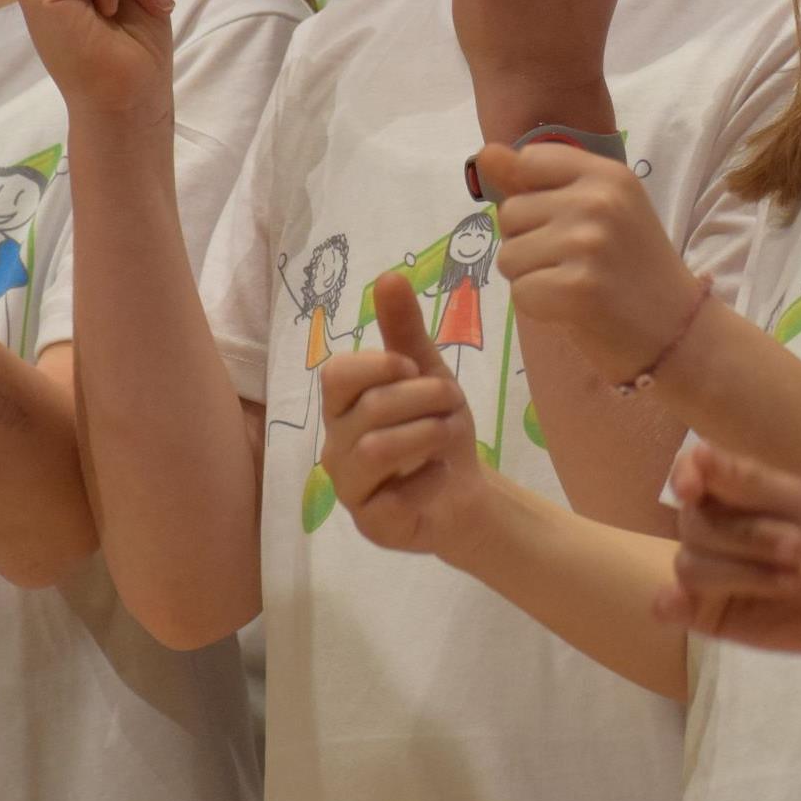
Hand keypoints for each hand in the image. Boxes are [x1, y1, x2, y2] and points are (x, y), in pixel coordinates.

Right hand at [323, 273, 490, 556]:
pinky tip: (433, 478)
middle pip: (370, 407)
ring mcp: (349, 488)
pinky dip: (423, 481)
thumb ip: (403, 330)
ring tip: (447, 435)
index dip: (381, 366)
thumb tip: (388, 276)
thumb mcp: (428, 373)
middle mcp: (334, 446)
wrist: (466, 491)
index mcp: (342, 407)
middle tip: (451, 406)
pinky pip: (388, 499)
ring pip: (377, 448)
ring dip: (429, 433)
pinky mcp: (370, 525)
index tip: (414, 370)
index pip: (337, 374)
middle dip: (426, 399)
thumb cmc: (437, 428)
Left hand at [484, 139, 706, 384]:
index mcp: (607, 173)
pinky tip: (574, 309)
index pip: (530, 160)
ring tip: (576, 286)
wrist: (678, 331)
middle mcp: (599, 200)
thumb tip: (485, 153)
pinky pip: (520, 293)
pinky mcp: (577, 288)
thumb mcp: (595, 211)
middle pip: (511, 213)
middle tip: (576, 263)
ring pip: (509, 256)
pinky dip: (539, 308)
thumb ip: (536, 182)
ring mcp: (588, 243)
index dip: (533, 196)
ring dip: (532, 278)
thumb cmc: (631, 270)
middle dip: (530, 243)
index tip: (565, 222)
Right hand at [658, 443, 800, 663]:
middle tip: (799, 547)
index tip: (690, 488)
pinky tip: (676, 604)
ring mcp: (706, 574)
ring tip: (791, 580)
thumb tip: (696, 452)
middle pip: (694, 526)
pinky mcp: (706, 614)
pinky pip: (673, 608)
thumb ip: (745, 482)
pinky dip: (670, 603)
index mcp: (728, 492)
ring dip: (745, 574)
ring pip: (691, 566)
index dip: (683, 477)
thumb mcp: (799, 503)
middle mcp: (710, 528)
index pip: (688, 475)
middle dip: (748, 537)